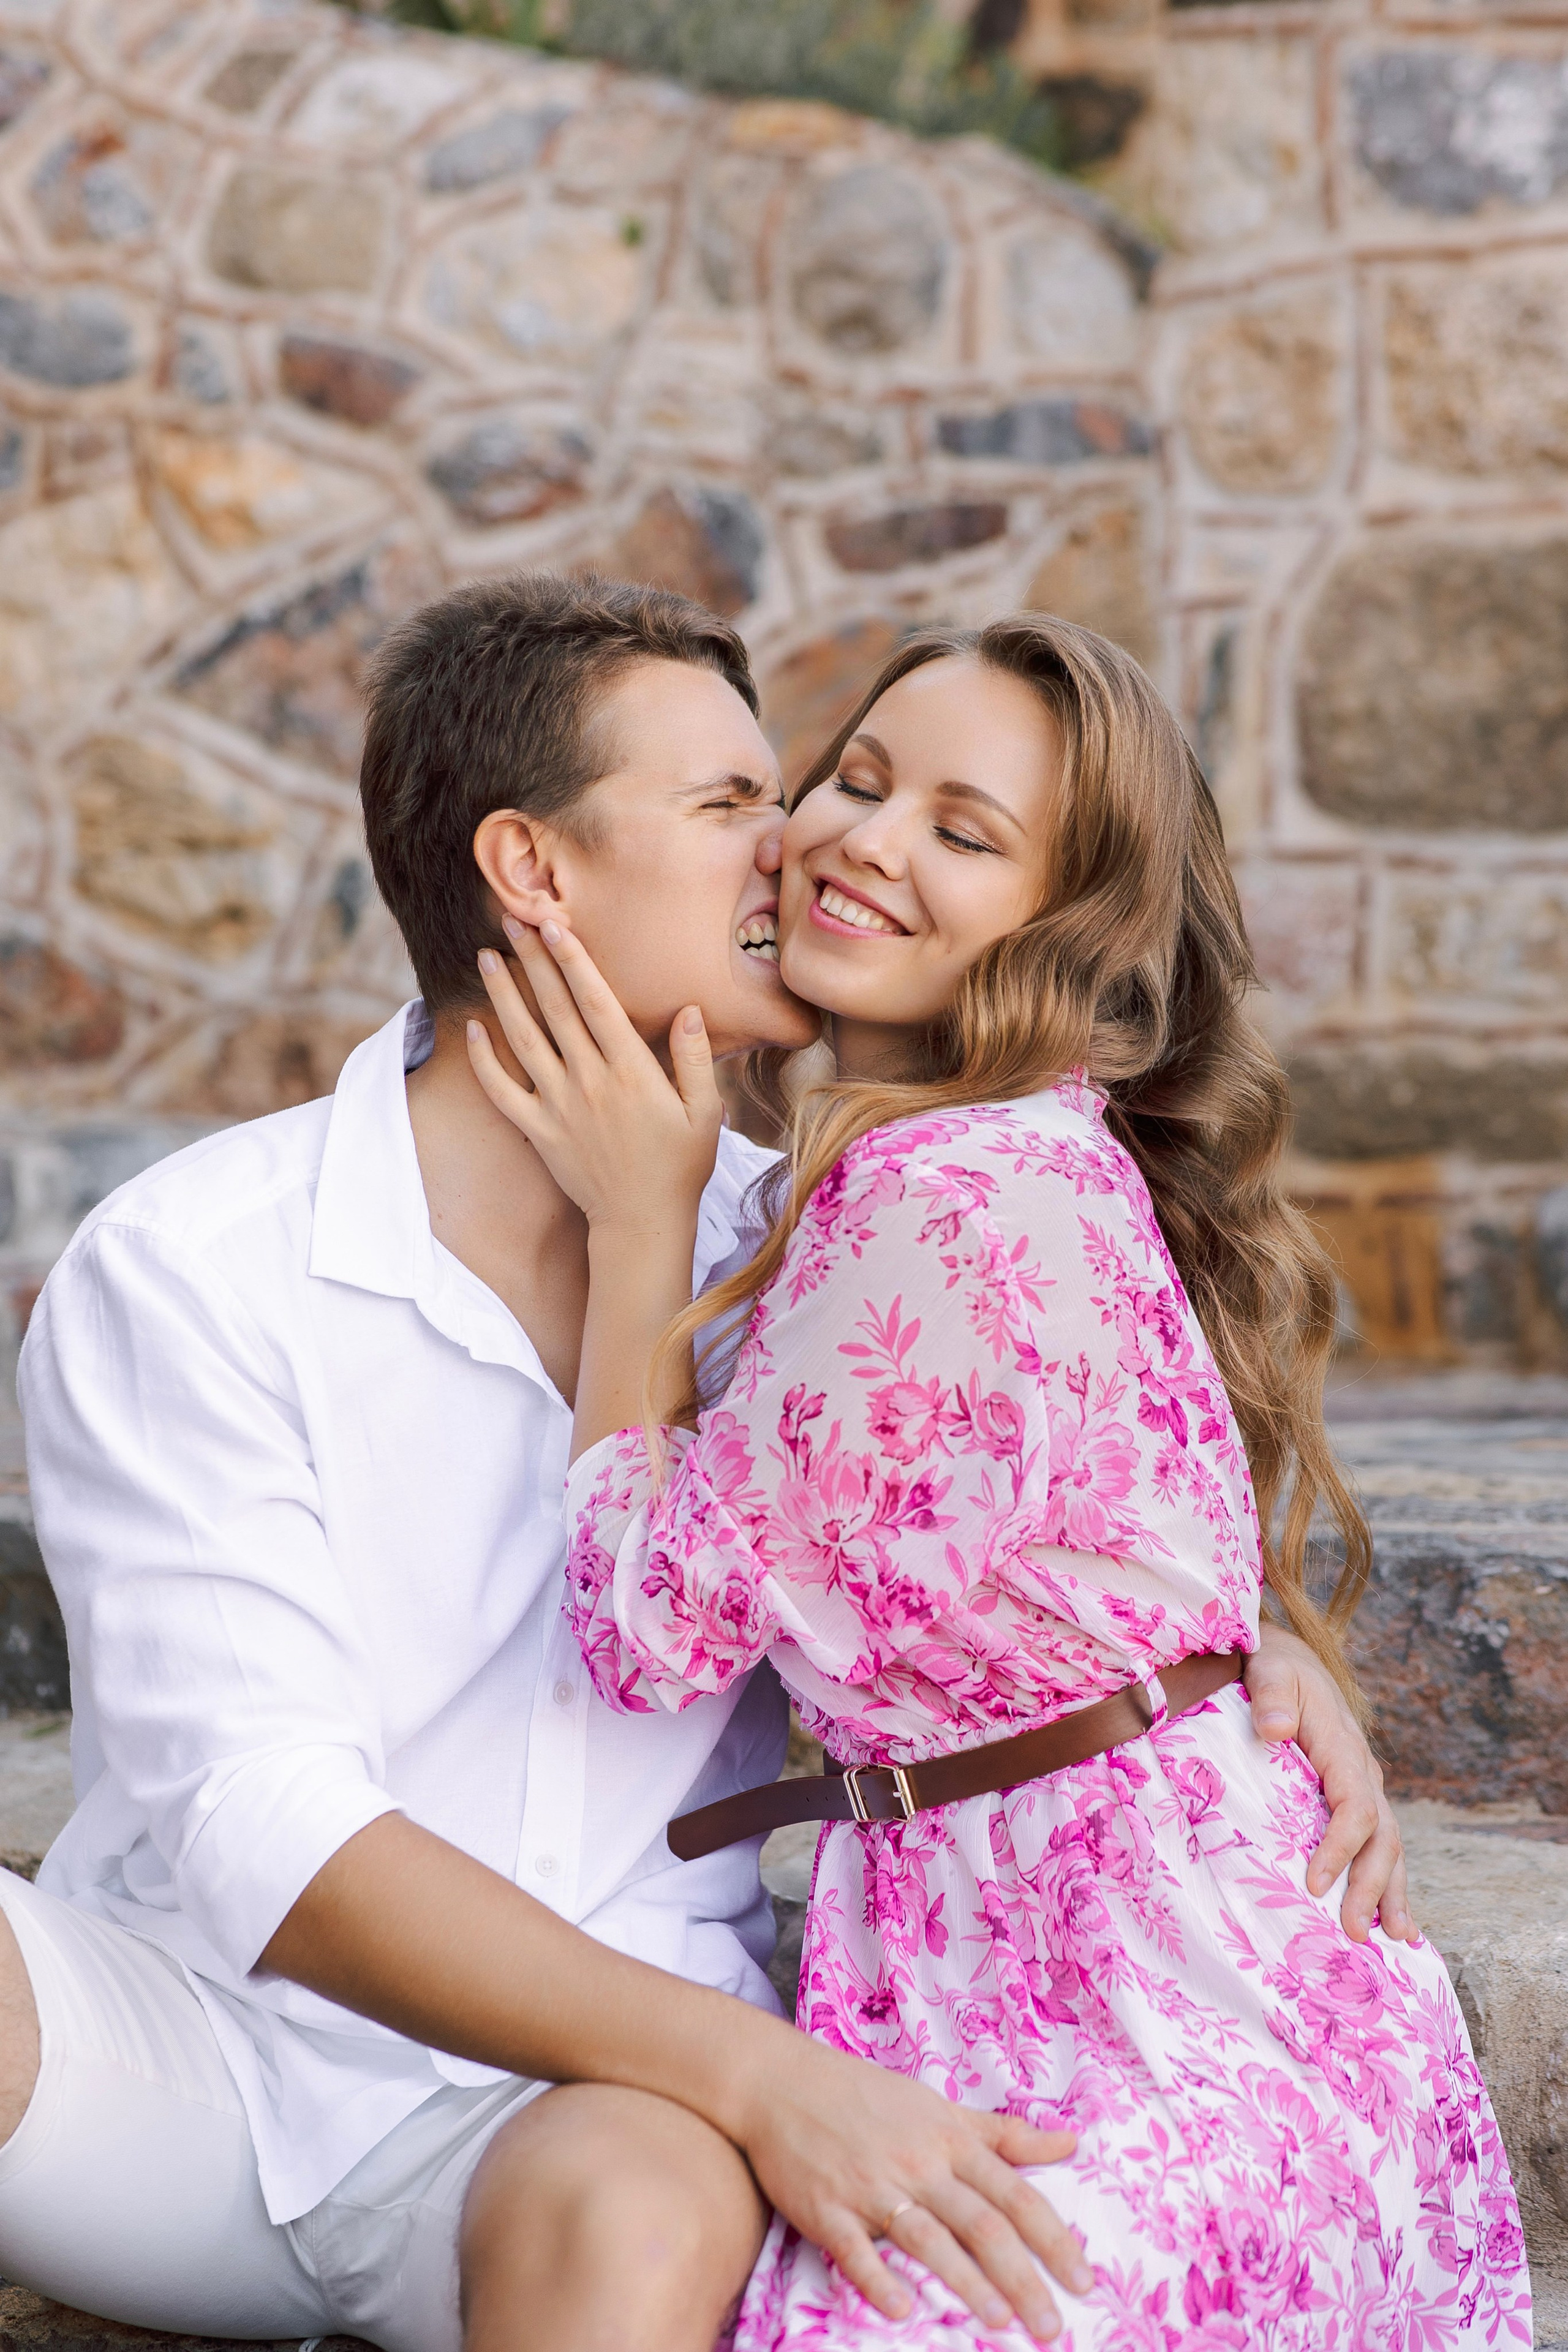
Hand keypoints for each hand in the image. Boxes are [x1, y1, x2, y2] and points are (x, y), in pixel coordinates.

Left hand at [466, 919, 722, 1236]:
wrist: (642, 1222)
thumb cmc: (680, 1165)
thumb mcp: (705, 1112)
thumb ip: (694, 1059)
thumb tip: (688, 1009)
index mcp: (632, 1071)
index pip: (596, 1002)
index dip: (573, 960)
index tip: (555, 923)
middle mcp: (589, 1081)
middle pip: (554, 1008)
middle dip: (533, 960)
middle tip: (512, 920)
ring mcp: (558, 1106)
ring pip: (523, 1039)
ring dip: (503, 994)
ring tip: (487, 957)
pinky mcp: (538, 1130)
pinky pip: (501, 1090)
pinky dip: (485, 1059)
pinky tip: (475, 1027)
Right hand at [733, 2028, 1089, 2340]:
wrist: (785, 2081)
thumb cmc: (870, 2097)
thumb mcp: (942, 2107)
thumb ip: (1005, 2133)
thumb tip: (1072, 2141)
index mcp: (950, 2140)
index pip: (1015, 2194)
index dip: (1053, 2239)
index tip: (1085, 2281)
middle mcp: (918, 2163)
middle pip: (981, 2223)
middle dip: (1021, 2277)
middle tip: (1052, 2327)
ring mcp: (871, 2186)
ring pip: (928, 2238)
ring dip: (965, 2282)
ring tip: (998, 2323)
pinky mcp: (826, 2208)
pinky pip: (855, 2248)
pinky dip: (877, 2278)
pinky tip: (900, 2308)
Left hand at [1244, 1626, 1414, 1942]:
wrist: (1288, 1660)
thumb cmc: (1273, 1667)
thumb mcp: (1268, 1671)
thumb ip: (1269, 1697)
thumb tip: (1272, 1729)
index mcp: (1344, 1747)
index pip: (1354, 1807)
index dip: (1339, 1848)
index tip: (1315, 1884)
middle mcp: (1362, 1772)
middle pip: (1381, 1837)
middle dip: (1372, 1887)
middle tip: (1355, 1932)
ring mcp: (1363, 1786)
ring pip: (1389, 1845)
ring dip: (1391, 1892)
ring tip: (1394, 1938)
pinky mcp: (1354, 1798)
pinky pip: (1377, 1842)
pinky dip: (1387, 1880)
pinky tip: (1389, 1917)